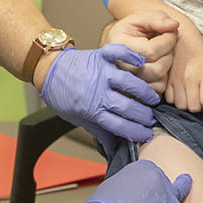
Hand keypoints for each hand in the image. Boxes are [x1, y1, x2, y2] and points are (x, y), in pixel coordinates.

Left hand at [41, 45, 160, 151]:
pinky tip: (141, 60)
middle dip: (143, 115)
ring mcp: (100, 73)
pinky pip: (117, 53)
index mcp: (93, 111)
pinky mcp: (99, 56)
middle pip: (127, 107)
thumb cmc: (63, 96)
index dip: (136, 132)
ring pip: (128, 82)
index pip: (119, 125)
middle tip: (152, 118)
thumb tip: (114, 149)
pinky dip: (129, 54)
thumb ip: (99, 131)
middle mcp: (98, 92)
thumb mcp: (78, 119)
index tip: (147, 134)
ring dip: (143, 91)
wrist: (49, 71)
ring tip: (153, 97)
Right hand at [84, 160, 202, 202]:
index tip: (136, 193)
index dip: (144, 186)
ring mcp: (166, 192)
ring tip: (187, 182)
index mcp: (142, 167)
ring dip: (182, 187)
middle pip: (164, 181)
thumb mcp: (112, 184)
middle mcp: (157, 176)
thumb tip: (125, 193)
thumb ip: (124, 184)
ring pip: (178, 191)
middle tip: (152, 193)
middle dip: (159, 186)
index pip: (150, 174)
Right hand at [103, 11, 178, 93]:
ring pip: (158, 80)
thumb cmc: (130, 32)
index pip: (151, 51)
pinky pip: (158, 89)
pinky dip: (162, 77)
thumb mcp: (140, 18)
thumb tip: (173, 25)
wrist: (118, 46)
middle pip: (156, 69)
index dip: (167, 41)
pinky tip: (156, 65)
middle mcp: (119, 67)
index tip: (170, 33)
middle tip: (167, 44)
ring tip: (160, 55)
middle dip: (168, 55)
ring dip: (166, 66)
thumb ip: (156, 18)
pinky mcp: (134, 93)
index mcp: (118, 46)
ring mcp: (125, 83)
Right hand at [164, 25, 202, 112]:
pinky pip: (169, 99)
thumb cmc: (199, 51)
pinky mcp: (166, 80)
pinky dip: (175, 100)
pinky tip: (179, 93)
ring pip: (180, 106)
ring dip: (186, 105)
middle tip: (200, 101)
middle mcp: (190, 79)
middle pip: (193, 107)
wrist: (181, 37)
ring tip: (189, 98)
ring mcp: (176, 80)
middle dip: (198, 108)